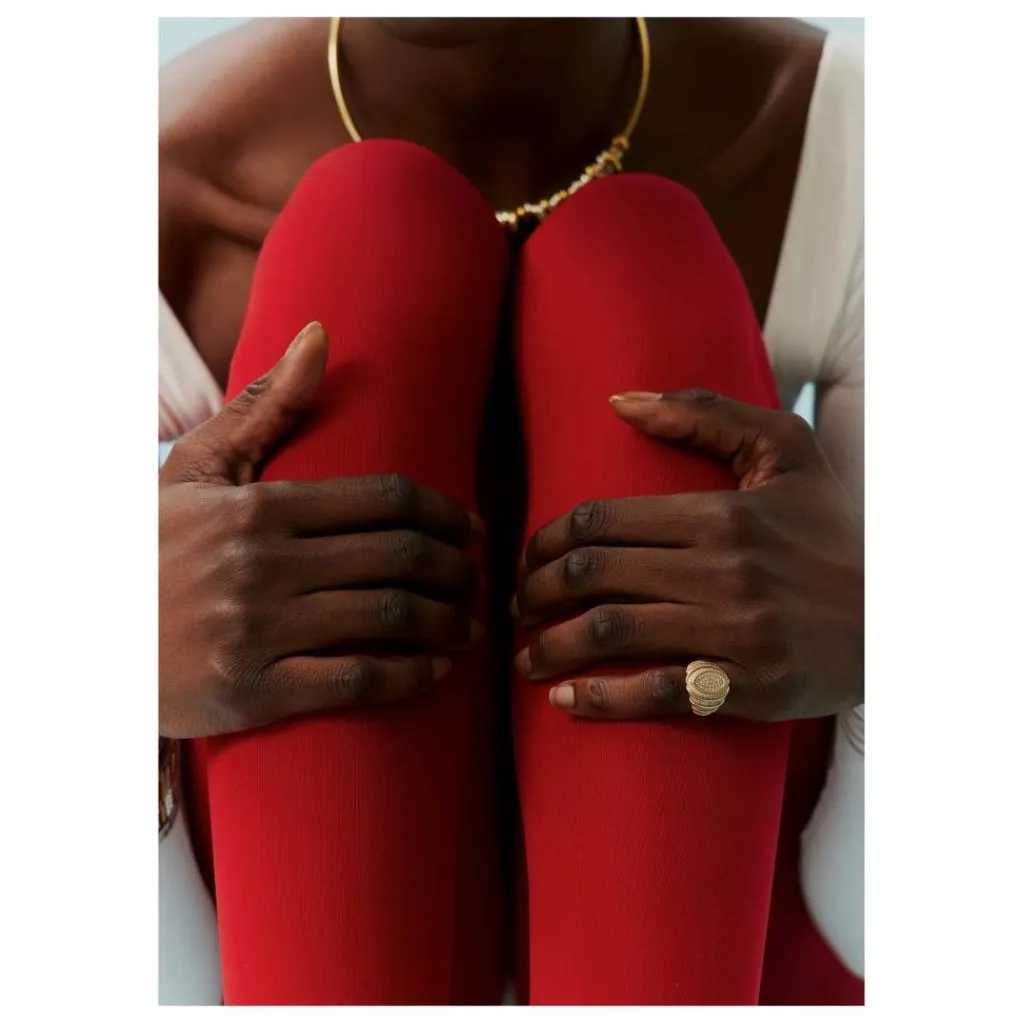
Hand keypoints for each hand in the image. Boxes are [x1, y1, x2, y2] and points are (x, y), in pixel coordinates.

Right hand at [160, 322, 482, 738]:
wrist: (88, 637)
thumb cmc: (152, 546)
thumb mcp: (198, 470)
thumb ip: (264, 407)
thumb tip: (320, 334)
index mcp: (259, 505)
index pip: (384, 500)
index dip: (445, 514)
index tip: (472, 528)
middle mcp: (262, 564)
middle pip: (400, 557)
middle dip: (460, 570)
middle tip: (481, 580)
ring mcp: (257, 630)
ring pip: (388, 617)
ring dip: (448, 623)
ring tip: (471, 627)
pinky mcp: (252, 692)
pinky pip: (354, 681)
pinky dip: (409, 676)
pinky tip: (436, 671)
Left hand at [513, 389, 862, 721]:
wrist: (898, 616)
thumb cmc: (832, 531)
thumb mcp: (786, 451)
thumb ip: (703, 414)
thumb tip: (620, 402)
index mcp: (719, 512)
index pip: (600, 520)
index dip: (545, 541)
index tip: (529, 559)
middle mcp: (721, 568)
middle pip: (592, 574)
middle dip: (534, 591)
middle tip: (517, 606)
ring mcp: (734, 630)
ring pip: (611, 631)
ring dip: (550, 646)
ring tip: (524, 656)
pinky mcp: (748, 686)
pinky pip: (657, 694)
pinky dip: (601, 700)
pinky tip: (566, 700)